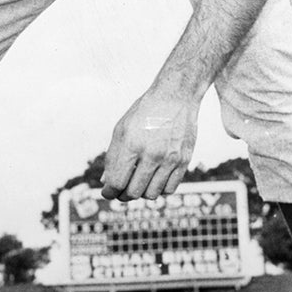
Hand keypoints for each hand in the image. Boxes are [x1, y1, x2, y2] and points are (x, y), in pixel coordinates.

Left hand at [101, 85, 200, 200]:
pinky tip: (154, 178)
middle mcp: (151, 154)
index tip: (108, 192)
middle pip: (133, 192)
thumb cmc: (145, 112)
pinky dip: (159, 189)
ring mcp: (170, 159)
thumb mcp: (122, 128)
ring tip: (138, 182)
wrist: (175, 96)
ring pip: (151, 194)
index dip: (109, 192)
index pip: (117, 183)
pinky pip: (169, 189)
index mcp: (132, 144)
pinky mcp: (184, 161)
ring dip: (141, 192)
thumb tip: (107, 182)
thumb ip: (113, 156)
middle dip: (123, 194)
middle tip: (121, 189)